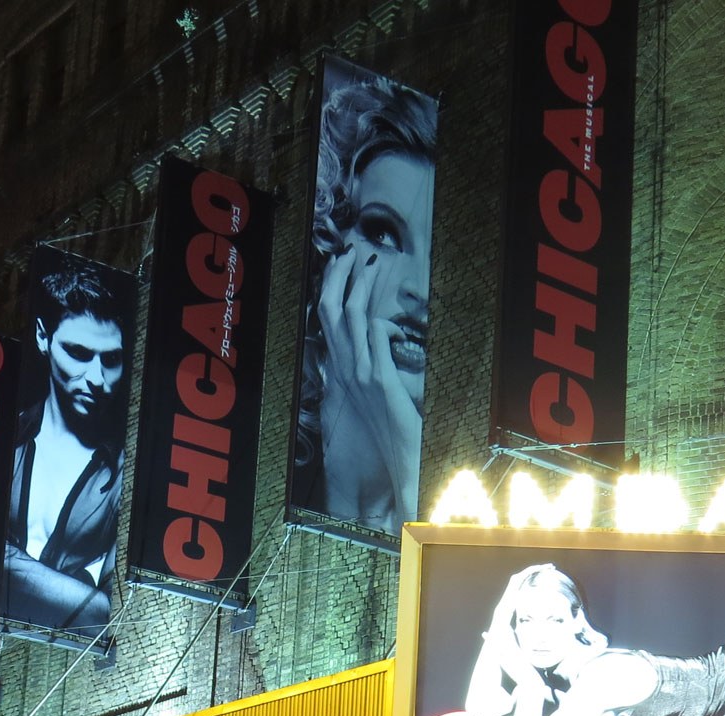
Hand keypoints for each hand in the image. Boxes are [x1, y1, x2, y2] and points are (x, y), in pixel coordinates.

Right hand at [316, 247, 422, 525]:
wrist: (399, 456)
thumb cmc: (390, 424)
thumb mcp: (371, 389)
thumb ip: (368, 360)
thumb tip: (372, 330)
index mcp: (341, 369)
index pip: (325, 318)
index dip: (329, 286)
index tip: (339, 260)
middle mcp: (346, 369)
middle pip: (330, 311)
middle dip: (338, 276)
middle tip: (350, 250)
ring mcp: (361, 375)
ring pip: (352, 319)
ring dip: (361, 287)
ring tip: (370, 263)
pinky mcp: (381, 382)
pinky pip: (376, 341)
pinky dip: (382, 322)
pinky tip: (391, 306)